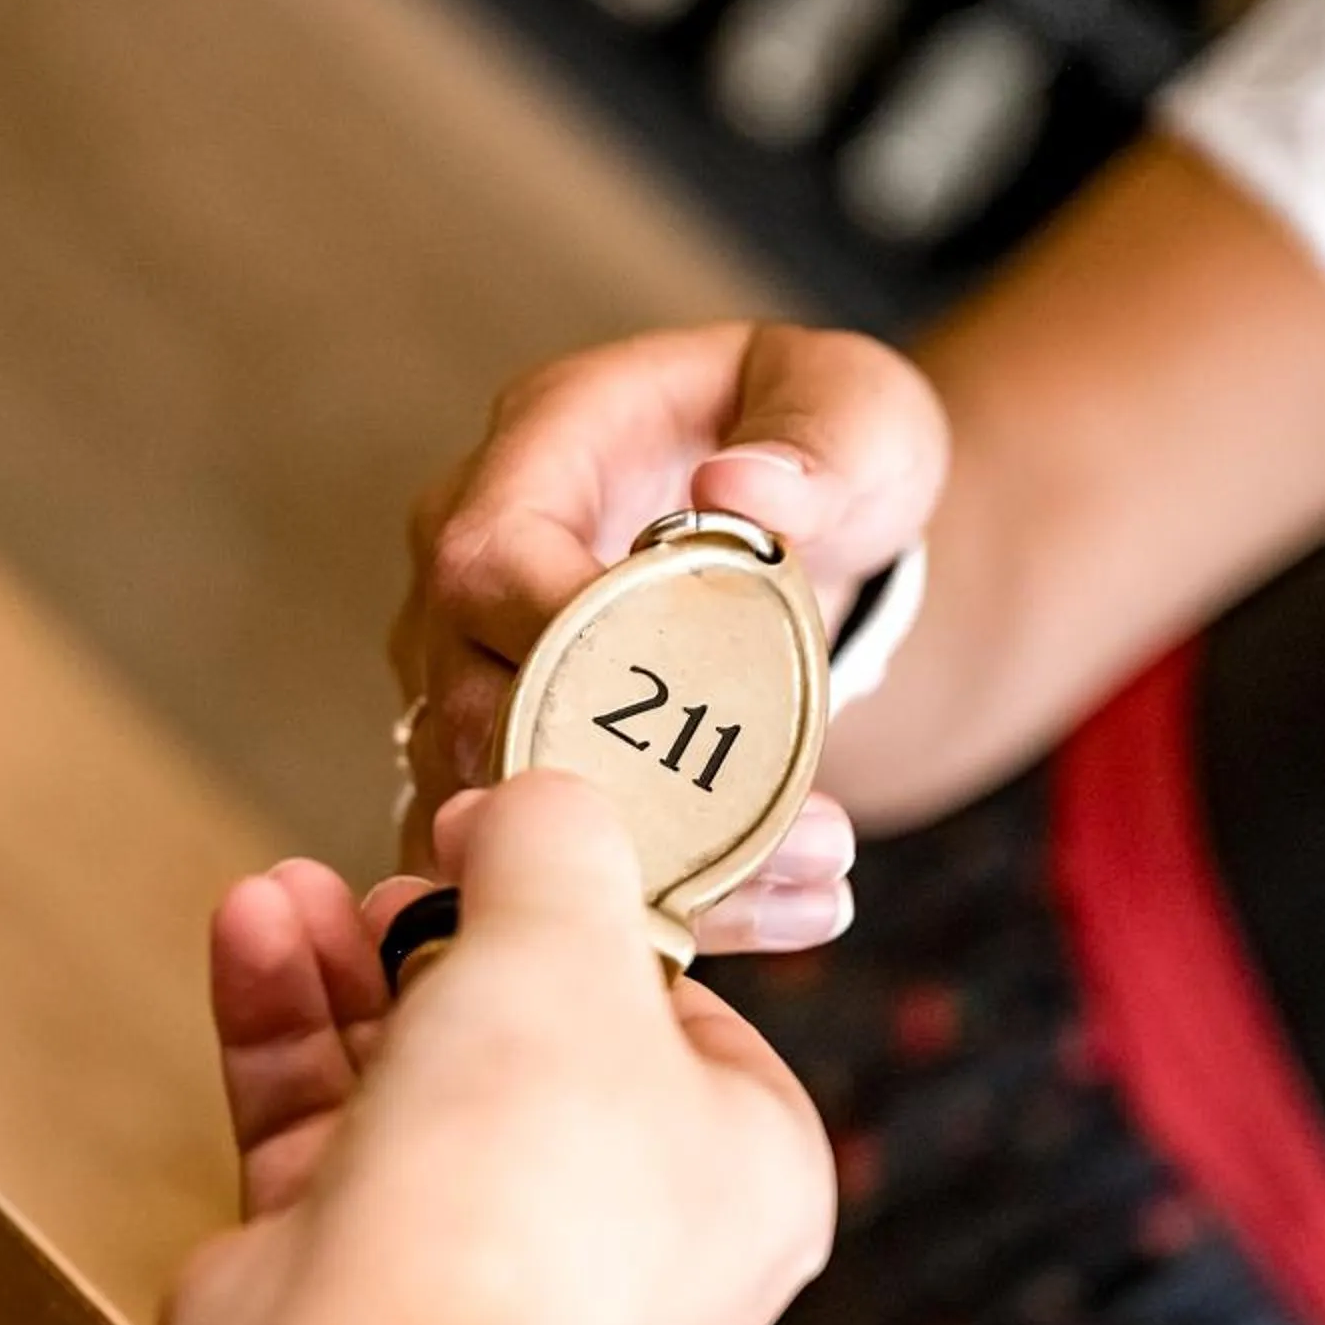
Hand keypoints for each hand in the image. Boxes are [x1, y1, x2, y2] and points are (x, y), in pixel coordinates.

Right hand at [190, 773, 834, 1324]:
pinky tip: (249, 930)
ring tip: (290, 886)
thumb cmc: (529, 1169)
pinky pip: (327, 1137)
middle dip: (445, 936)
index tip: (522, 835)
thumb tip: (533, 803)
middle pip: (535, 1043)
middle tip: (406, 867)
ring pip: (415, 1086)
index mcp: (750, 1178)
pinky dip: (288, 1033)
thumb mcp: (571, 937)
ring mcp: (487, 1276)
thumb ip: (560, 840)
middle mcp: (633, 1245)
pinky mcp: (358, 1289)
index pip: (688, 1016)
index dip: (597, 911)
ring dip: (344, 971)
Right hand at [391, 324, 947, 942]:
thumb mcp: (857, 411)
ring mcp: (466, 669)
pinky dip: (649, 903)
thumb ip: (820, 444)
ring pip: (491, 804)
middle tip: (793, 833)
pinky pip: (529, 858)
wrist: (803, 519)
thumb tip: (740, 490)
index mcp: (538, 450)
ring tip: (813, 880)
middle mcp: (468, 565)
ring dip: (648, 866)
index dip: (567, 646)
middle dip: (623, 792)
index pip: (488, 559)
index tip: (698, 705)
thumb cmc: (819, 440)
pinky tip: (784, 913)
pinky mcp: (500, 758)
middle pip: (469, 705)